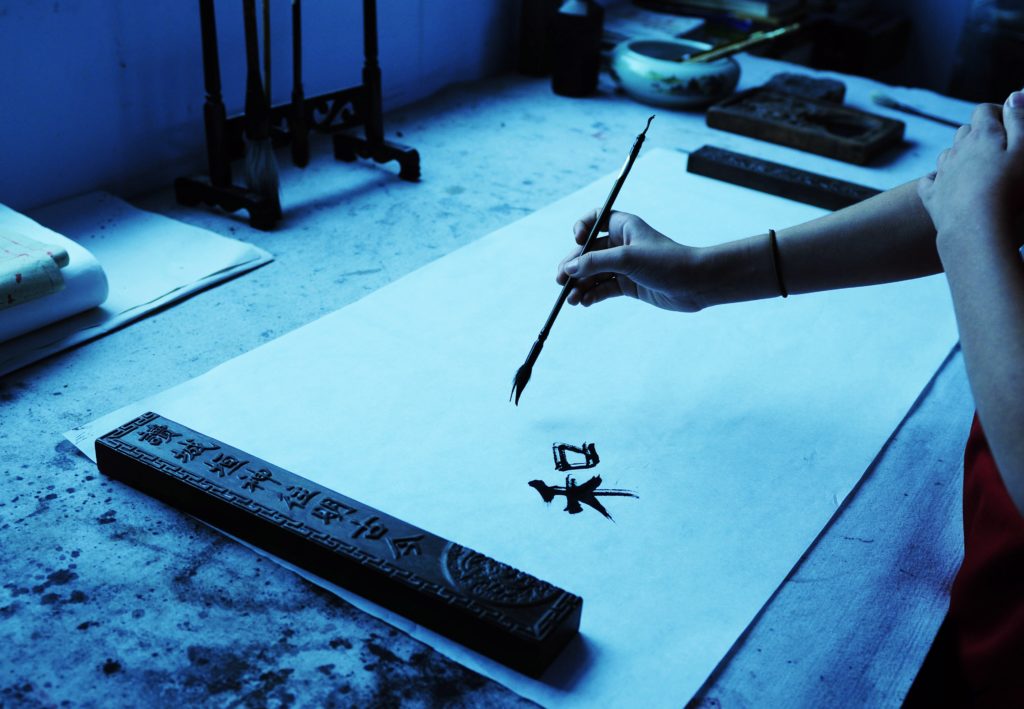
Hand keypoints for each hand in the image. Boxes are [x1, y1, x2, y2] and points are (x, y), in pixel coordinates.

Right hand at [556, 209, 704, 311]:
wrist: (697, 284)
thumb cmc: (667, 262)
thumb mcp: (627, 259)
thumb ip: (595, 262)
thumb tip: (568, 268)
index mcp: (623, 227)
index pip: (594, 220)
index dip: (581, 228)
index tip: (577, 241)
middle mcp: (622, 244)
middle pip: (588, 252)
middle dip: (573, 267)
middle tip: (561, 281)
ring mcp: (625, 266)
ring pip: (594, 273)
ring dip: (580, 285)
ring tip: (572, 300)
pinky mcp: (629, 285)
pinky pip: (604, 288)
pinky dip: (592, 295)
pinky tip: (585, 302)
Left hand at [917, 94, 1023, 246]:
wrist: (976, 229)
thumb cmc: (1009, 189)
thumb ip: (1020, 120)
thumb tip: (1014, 95)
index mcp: (981, 135)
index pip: (984, 110)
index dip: (998, 113)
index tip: (1012, 124)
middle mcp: (956, 150)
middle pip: (965, 131)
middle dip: (980, 134)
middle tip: (999, 149)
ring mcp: (942, 174)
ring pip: (948, 154)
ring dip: (961, 156)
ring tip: (979, 169)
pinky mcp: (932, 197)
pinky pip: (929, 180)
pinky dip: (938, 179)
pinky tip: (949, 185)